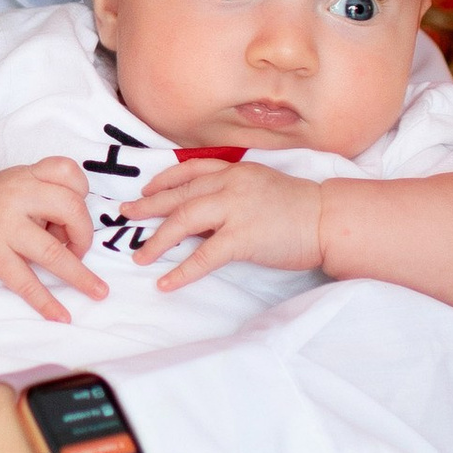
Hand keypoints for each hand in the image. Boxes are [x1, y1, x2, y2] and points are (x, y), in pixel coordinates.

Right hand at [0, 158, 105, 323]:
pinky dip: (47, 303)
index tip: (75, 211)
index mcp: (26, 176)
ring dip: (80, 275)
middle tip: (78, 248)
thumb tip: (75, 233)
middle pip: (71, 209)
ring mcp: (3, 228)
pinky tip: (62, 316)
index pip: (67, 172)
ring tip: (99, 291)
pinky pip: (26, 282)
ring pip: (53, 252)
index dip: (82, 192)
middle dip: (84, 234)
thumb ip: (47, 197)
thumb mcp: (17, 184)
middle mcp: (15, 197)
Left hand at [130, 157, 327, 289]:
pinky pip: (203, 256)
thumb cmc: (298, 206)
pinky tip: (166, 282)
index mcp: (234, 170)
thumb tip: (202, 211)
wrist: (327, 218)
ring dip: (157, 240)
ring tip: (139, 256)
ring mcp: (235, 210)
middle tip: (125, 215)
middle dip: (148, 206)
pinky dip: (182, 270)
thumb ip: (232, 192)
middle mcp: (229, 185)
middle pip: (178, 195)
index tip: (146, 190)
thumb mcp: (260, 186)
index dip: (163, 180)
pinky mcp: (242, 238)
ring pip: (183, 221)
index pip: (190, 170)